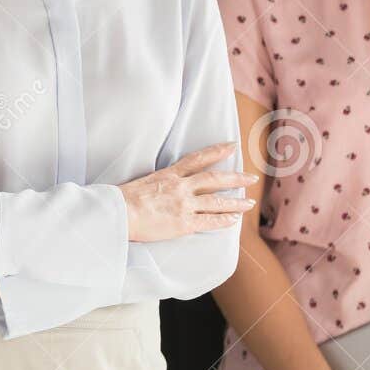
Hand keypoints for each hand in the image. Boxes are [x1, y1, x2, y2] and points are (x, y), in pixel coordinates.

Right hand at [118, 142, 255, 241]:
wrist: (119, 212)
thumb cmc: (124, 199)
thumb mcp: (144, 181)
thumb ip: (160, 182)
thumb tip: (167, 185)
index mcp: (170, 174)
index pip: (198, 159)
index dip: (217, 151)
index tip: (231, 146)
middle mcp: (181, 187)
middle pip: (214, 180)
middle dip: (235, 178)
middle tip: (251, 178)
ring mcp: (184, 205)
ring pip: (217, 202)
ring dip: (236, 202)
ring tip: (249, 203)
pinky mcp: (183, 223)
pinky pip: (209, 221)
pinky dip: (224, 220)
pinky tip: (234, 221)